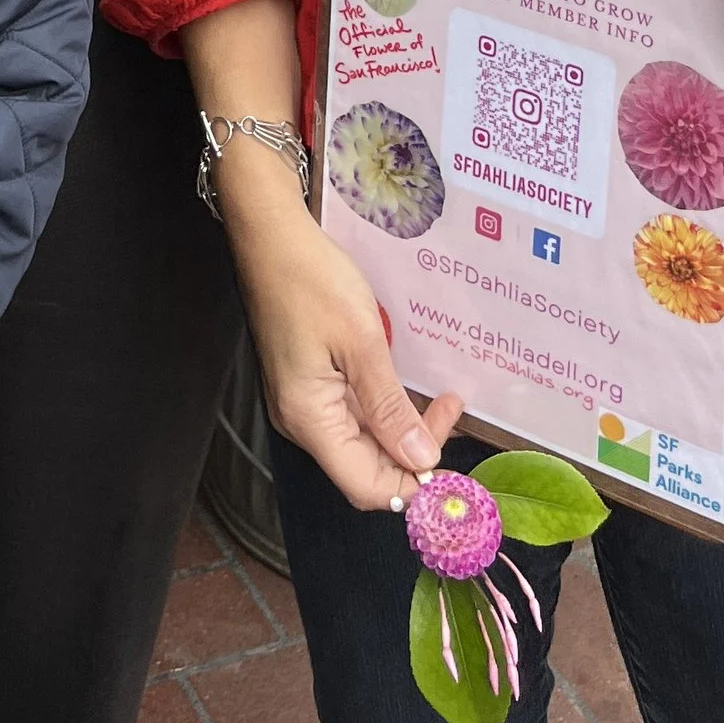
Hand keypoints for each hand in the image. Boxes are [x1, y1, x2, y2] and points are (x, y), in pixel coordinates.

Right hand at [217, 154, 461, 509]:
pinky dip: (384, 411)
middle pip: (365, 467)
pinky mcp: (307, 383)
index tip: (453, 461)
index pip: (367, 486)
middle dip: (414, 454)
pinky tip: (407, 390)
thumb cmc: (313, 280)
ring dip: (402, 430)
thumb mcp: (361, 340)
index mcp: (310, 419)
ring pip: (361, 442)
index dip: (412, 487)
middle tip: (451, 411)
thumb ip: (390, 407)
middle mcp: (302, 422)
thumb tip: (422, 461)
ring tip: (441, 401)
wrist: (270, 235)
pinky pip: (350, 416)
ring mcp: (302, 403)